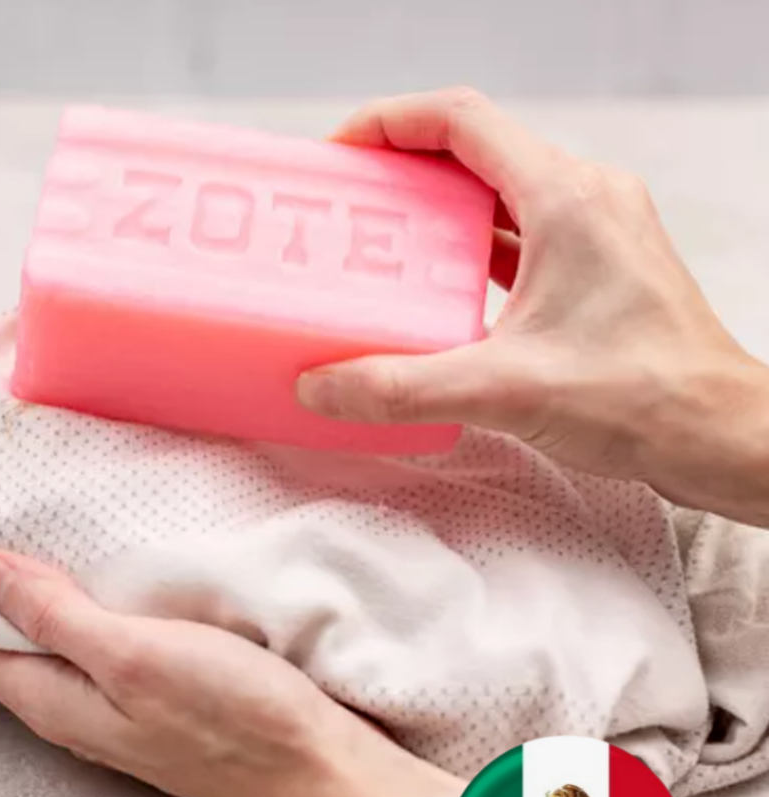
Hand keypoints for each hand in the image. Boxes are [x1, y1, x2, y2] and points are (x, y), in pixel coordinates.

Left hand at [0, 551, 461, 796]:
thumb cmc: (232, 718)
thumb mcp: (133, 657)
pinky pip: (99, 644)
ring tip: (44, 528)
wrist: (321, 773)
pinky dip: (91, 606)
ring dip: (44, 593)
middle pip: (2, 642)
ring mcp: (115, 705)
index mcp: (50, 701)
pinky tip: (111, 574)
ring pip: (52, 641)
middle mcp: (71, 709)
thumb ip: (55, 616)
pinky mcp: (156, 695)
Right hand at [297, 89, 768, 526]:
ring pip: (501, 197)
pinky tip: (442, 295)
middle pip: (478, 153)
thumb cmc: (643, 397)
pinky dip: (473, 253)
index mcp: (564, 198)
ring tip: (386, 248)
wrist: (715, 435)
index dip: (392, 122)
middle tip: (356, 203)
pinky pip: (523, 239)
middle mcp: (585, 200)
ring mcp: (596, 234)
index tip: (345, 151)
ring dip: (441, 214)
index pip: (462, 120)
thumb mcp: (503, 390)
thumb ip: (400, 387)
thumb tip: (322, 386)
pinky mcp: (598, 271)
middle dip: (408, 170)